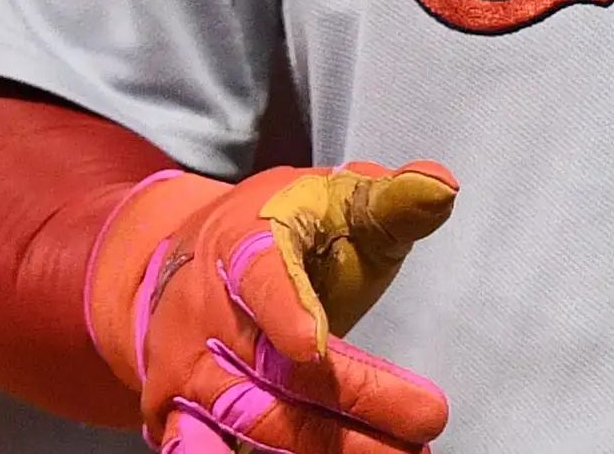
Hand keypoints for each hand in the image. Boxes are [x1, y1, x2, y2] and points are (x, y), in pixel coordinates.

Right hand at [86, 160, 459, 452]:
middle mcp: (205, 316)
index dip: (284, 310)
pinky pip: (216, 453)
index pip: (260, 278)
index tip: (313, 346)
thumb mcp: (328, 198)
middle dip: (357, 401)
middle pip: (277, 371)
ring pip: (256, 425)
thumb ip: (388, 198)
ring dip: (331, 449)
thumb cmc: (275, 230)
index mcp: (243, 246)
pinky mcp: (177, 419)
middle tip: (428, 418)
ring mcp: (186, 375)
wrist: (172, 262)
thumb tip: (441, 186)